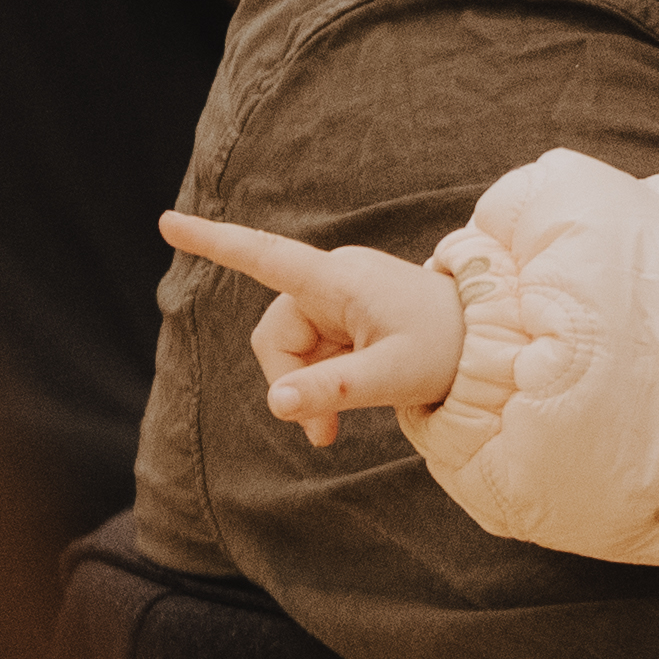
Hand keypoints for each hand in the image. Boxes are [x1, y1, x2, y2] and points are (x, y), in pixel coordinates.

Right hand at [157, 207, 468, 436]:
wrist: (492, 343)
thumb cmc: (450, 349)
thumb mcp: (393, 377)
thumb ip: (333, 390)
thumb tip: (276, 406)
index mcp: (338, 281)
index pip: (264, 256)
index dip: (213, 242)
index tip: (167, 221)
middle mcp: (333, 282)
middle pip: (275, 337)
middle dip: (290, 385)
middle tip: (322, 436)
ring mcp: (341, 300)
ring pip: (292, 352)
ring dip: (307, 391)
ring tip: (338, 427)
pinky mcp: (350, 319)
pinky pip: (315, 355)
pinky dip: (321, 384)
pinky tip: (341, 412)